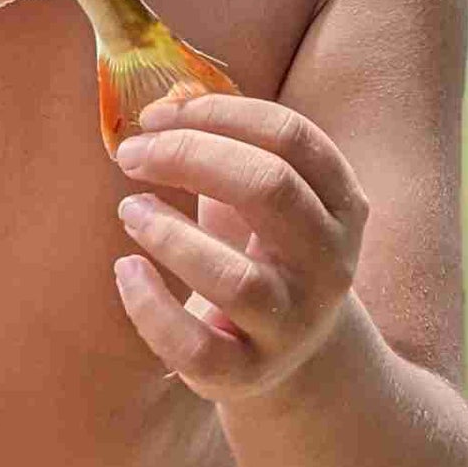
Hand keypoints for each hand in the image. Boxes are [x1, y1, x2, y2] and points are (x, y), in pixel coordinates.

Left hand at [111, 94, 369, 400]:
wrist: (292, 355)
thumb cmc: (263, 252)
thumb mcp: (256, 195)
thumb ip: (222, 142)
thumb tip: (169, 93)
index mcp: (341, 203)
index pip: (291, 137)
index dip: (220, 113)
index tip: (158, 114)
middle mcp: (328, 263)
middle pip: (269, 190)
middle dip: (191, 157)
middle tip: (132, 155)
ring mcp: (292, 323)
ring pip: (235, 278)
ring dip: (170, 233)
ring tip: (130, 209)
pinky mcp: (247, 372)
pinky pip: (194, 345)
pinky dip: (150, 306)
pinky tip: (125, 270)